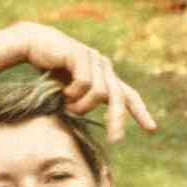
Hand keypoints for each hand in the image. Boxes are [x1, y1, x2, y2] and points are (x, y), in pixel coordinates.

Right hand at [16, 23, 156, 142]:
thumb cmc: (51, 72)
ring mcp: (94, 58)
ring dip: (81, 106)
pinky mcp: (82, 54)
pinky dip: (72, 93)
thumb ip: (86, 103)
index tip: (152, 129)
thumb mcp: (72, 93)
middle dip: (118, 121)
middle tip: (115, 141)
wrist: (34, 45)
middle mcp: (104, 66)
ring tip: (66, 105)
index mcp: (105, 77)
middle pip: (119, 98)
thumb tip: (92, 122)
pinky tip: (61, 90)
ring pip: (98, 94)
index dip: (140, 112)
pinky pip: (84, 84)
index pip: (128, 95)